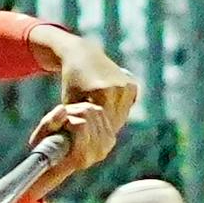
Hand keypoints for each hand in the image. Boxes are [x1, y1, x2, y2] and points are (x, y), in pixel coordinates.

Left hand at [54, 43, 139, 162]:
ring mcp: (127, 85)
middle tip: (95, 131)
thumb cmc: (72, 84)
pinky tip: (107, 105)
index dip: (96, 133)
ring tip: (100, 117)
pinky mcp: (133, 84)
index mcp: (101, 93)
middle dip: (105, 128)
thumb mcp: (71, 104)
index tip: (90, 137)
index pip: (103, 125)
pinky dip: (118, 109)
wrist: (82, 56)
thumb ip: (79, 124)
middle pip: (115, 121)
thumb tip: (87, 146)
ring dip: (112, 120)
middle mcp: (118, 88)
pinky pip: (127, 107)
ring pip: (122, 115)